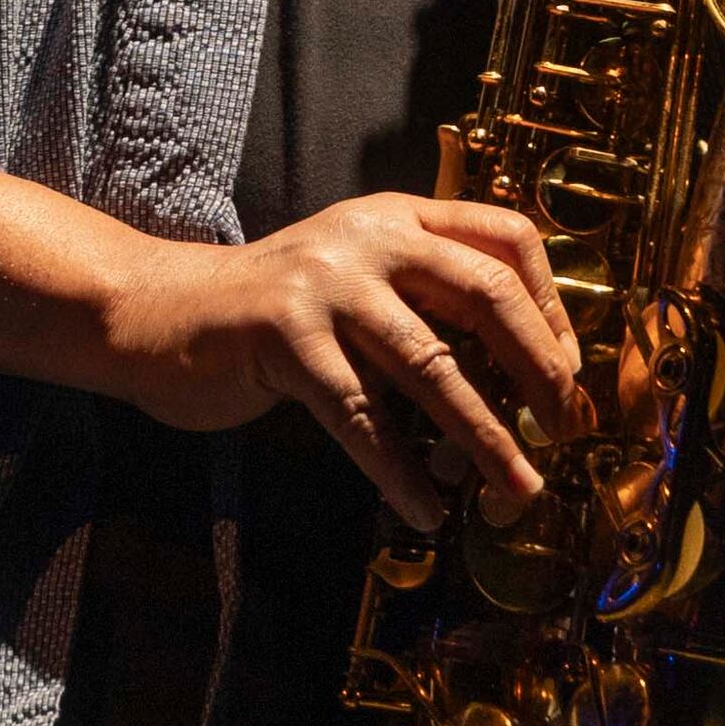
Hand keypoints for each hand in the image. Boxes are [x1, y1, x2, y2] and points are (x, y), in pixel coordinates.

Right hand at [102, 193, 572, 530]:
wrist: (156, 313)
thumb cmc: (269, 313)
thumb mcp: (353, 280)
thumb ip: (420, 300)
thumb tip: (520, 379)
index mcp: (396, 217)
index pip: (505, 235)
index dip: (550, 304)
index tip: (567, 369)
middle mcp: (368, 238)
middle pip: (484, 293)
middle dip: (537, 368)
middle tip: (562, 427)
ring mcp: (325, 286)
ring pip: (431, 364)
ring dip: (485, 436)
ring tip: (518, 487)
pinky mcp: (284, 340)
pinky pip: (360, 416)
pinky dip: (398, 470)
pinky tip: (423, 508)